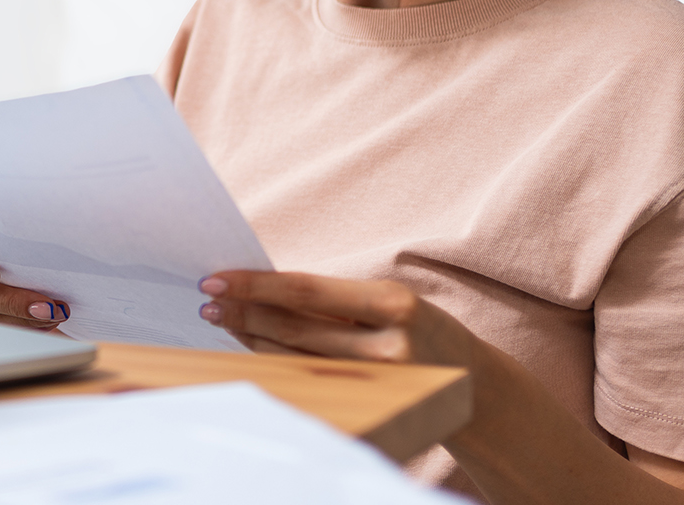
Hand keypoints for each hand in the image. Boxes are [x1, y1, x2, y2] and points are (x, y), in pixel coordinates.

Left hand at [196, 270, 476, 367]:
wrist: (475, 385)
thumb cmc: (419, 329)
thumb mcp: (388, 302)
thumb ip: (334, 300)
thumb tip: (261, 289)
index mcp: (392, 302)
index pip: (306, 291)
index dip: (255, 286)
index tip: (215, 280)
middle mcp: (388, 344)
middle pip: (294, 327)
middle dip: (243, 313)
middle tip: (207, 302)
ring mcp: (379, 381)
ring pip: (294, 357)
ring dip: (251, 338)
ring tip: (222, 320)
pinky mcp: (369, 402)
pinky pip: (308, 378)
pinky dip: (275, 361)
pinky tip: (252, 348)